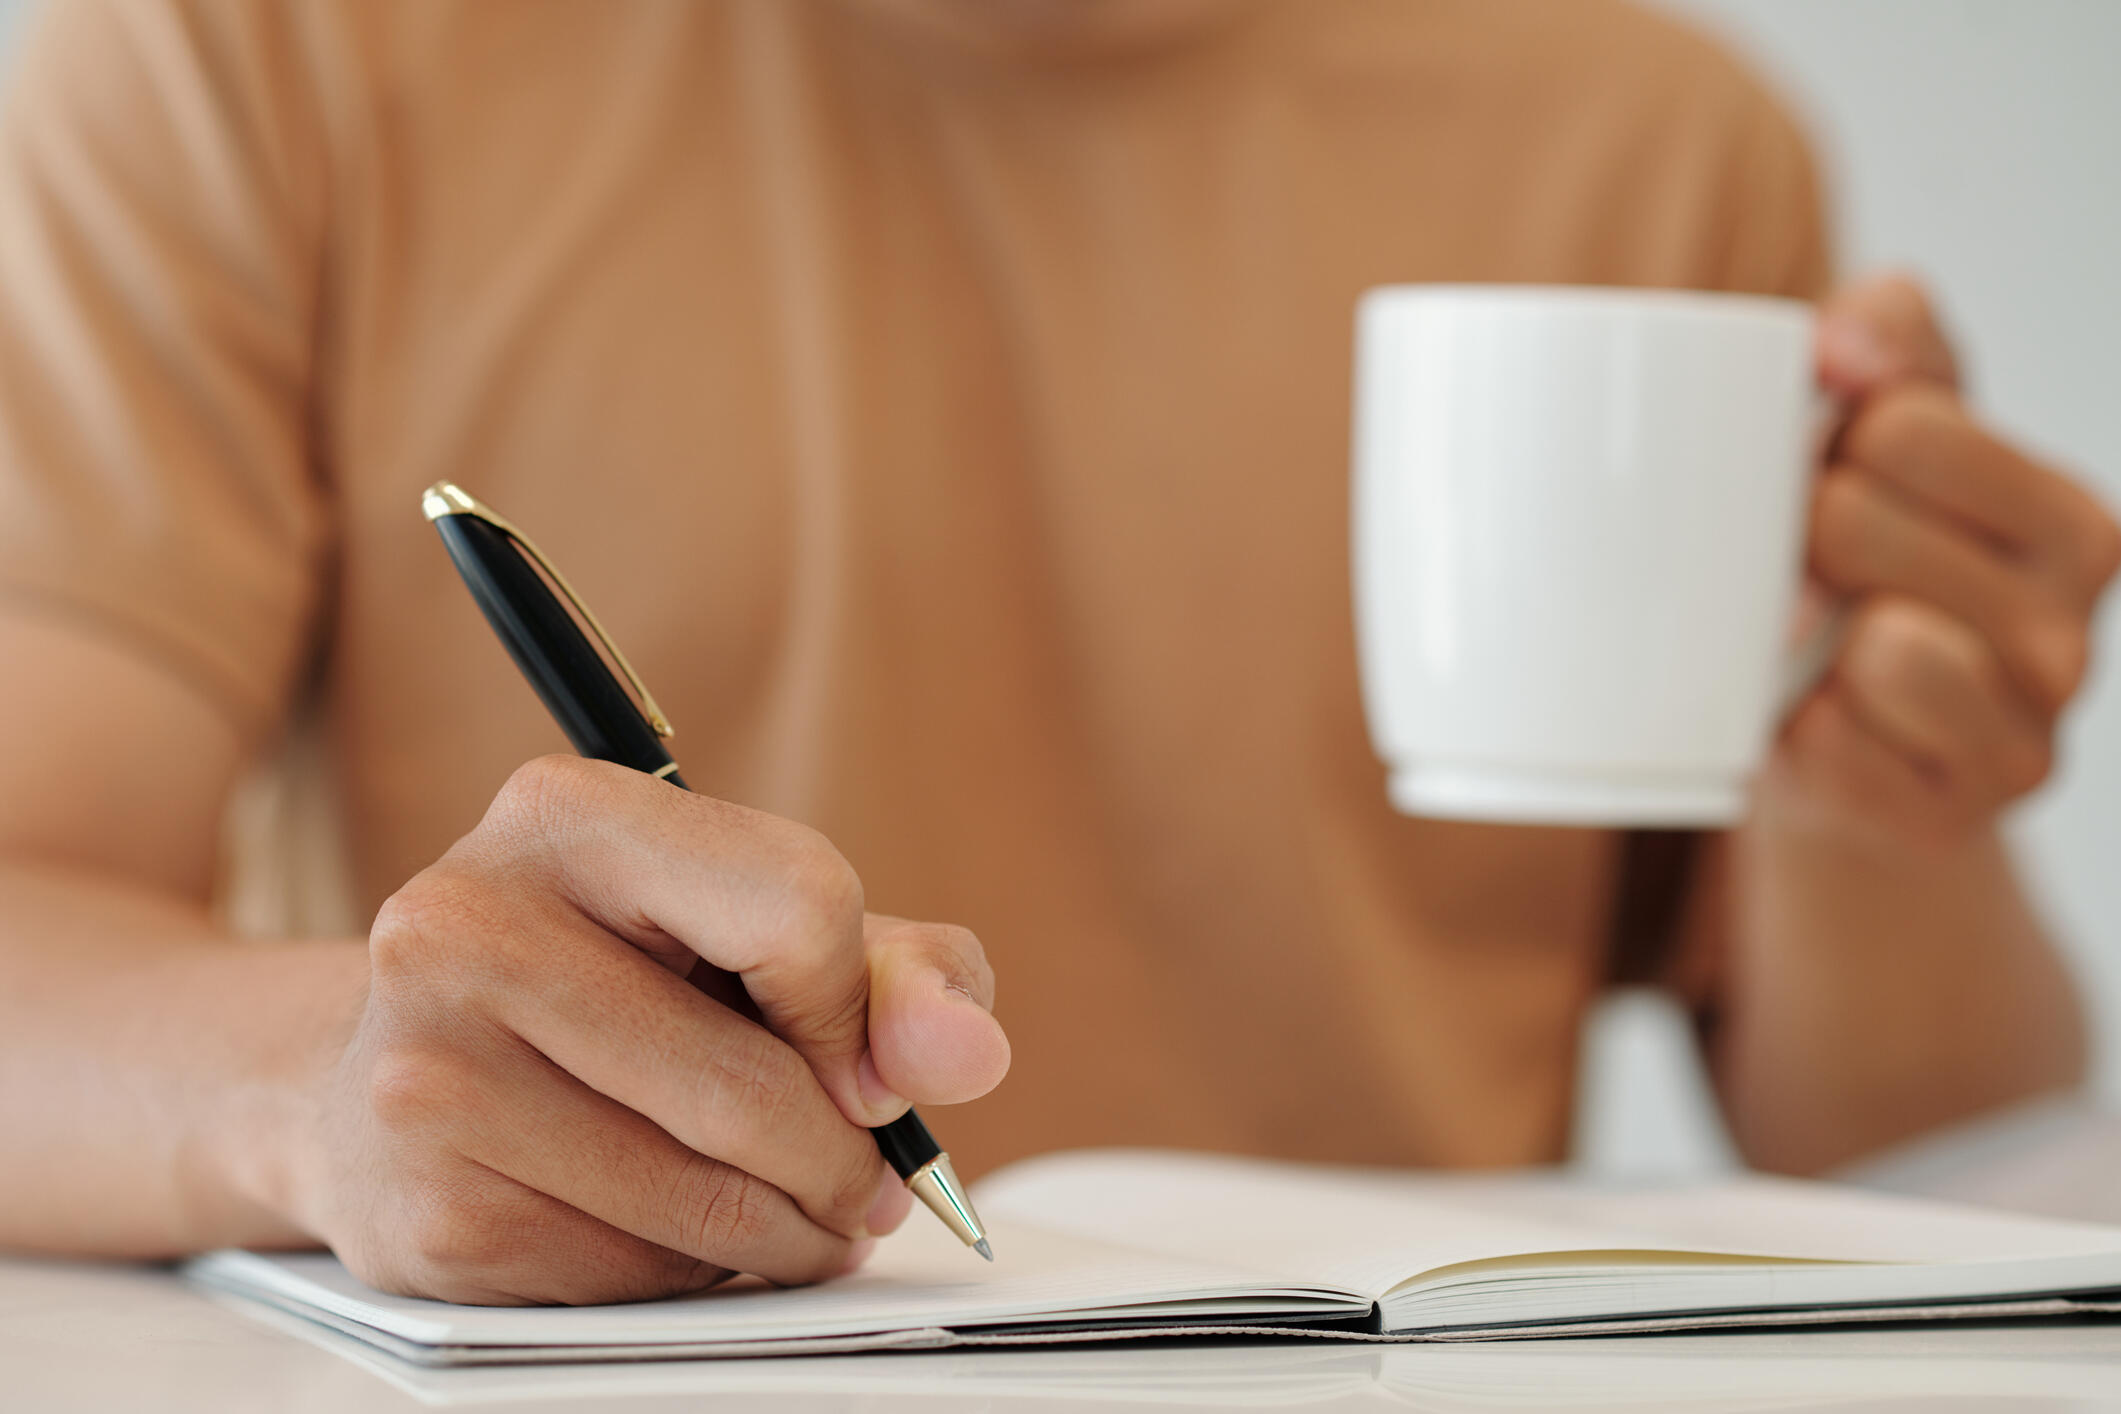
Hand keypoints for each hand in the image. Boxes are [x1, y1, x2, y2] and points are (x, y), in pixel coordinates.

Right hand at [292, 756, 1009, 1304]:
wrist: (391, 1077)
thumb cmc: (615, 986)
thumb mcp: (763, 935)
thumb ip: (899, 973)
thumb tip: (967, 1054)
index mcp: (564, 813)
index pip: (799, 904)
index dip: (861, 1011)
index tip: (861, 1063)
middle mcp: (463, 926)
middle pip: (752, 1085)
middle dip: (845, 1161)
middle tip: (866, 1186)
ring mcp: (424, 1077)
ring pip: (702, 1203)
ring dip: (791, 1236)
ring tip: (800, 1217)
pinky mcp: (422, 1217)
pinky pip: (634, 1280)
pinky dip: (697, 1279)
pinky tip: (683, 1238)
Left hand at [1772, 273, 2120, 844]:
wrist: (1831, 743)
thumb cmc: (1853, 571)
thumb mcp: (1883, 432)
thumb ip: (1886, 334)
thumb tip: (1844, 339)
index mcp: (2068, 518)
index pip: (1904, 423)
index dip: (1823, 440)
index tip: (1828, 475)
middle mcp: (2072, 627)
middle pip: (1857, 523)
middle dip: (1797, 538)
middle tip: (1807, 573)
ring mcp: (2026, 736)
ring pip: (1876, 643)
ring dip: (1805, 638)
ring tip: (1822, 648)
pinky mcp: (1954, 817)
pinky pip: (1833, 742)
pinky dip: (1797, 731)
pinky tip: (1822, 724)